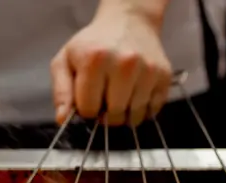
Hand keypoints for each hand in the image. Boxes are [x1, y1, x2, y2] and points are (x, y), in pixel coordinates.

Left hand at [50, 5, 171, 126]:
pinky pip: (152, 111)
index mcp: (95, 60)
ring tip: (119, 95)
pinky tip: (135, 94)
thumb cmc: (94, 44)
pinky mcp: (164, 76)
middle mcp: (124, 64)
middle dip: (106, 114)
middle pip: (113, 116)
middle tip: (104, 97)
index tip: (89, 97)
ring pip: (133, 118)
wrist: (129, 22)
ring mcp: (148, 70)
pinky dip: (142, 110)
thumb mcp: (66, 60)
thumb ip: (61, 91)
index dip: (86, 109)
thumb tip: (63, 119)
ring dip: (124, 114)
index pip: (89, 110)